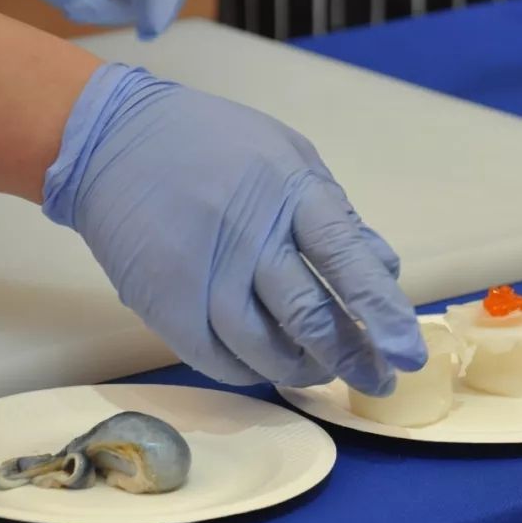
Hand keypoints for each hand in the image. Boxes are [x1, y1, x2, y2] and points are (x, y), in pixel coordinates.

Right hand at [44, 64, 426, 393]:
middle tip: (379, 382)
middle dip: (353, 357)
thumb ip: (337, 217)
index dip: (382, 311)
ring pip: (266, 349)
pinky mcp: (163, 305)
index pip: (347, 259)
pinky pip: (218, 360)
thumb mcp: (290, 158)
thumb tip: (384, 272)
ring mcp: (203, 273)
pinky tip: (269, 367)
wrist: (112, 140)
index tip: (410, 353)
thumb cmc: (217, 146)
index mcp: (291, 191)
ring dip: (305, 370)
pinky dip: (252, 372)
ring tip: (323, 372)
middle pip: (309, 315)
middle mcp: (250, 236)